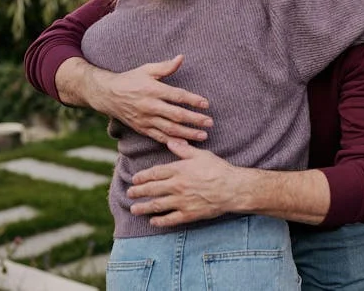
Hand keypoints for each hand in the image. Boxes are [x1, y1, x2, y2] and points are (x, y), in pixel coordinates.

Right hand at [86, 55, 212, 143]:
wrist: (107, 95)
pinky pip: (159, 137)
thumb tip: (181, 57)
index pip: (177, 96)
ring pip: (170, 129)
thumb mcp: (147, 69)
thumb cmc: (130, 79)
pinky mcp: (141, 128)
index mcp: (153, 90)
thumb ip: (165, 66)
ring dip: (188, 133)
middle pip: (176, 115)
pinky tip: (185, 145)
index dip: (193, 100)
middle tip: (210, 122)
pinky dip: (172, 141)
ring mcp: (145, 119)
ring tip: (203, 135)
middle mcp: (149, 106)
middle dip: (194, 119)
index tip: (206, 104)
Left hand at [127, 140, 255, 226]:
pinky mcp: (188, 214)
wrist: (233, 189)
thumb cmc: (219, 169)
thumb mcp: (201, 155)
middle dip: (138, 192)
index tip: (135, 179)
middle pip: (152, 189)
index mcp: (179, 170)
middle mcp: (177, 186)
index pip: (155, 173)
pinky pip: (170, 219)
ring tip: (134, 209)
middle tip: (130, 193)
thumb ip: (184, 149)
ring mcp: (181, 201)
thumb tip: (171, 142)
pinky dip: (159, 221)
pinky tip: (153, 221)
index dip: (142, 176)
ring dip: (143, 207)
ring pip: (157, 205)